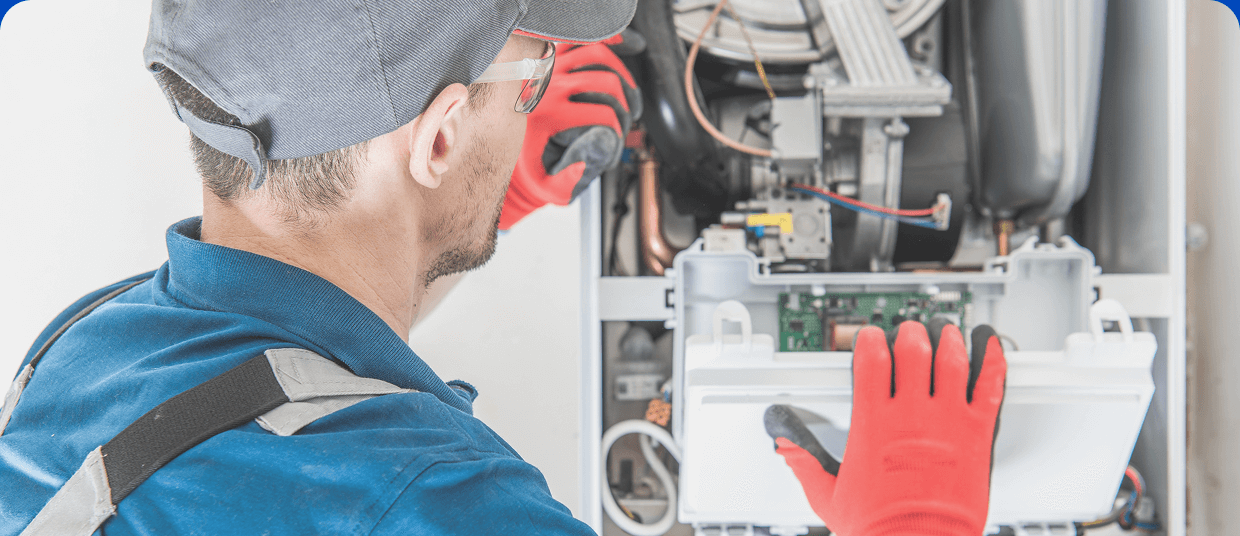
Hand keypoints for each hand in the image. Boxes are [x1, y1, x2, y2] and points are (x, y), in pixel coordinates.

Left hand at [499, 37, 641, 229]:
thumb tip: (586, 164)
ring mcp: (549, 67)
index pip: (602, 113)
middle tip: (626, 116)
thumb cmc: (529, 163)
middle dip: (624, 101)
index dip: (618, 127)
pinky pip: (580, 41)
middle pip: (604, 80)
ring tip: (626, 93)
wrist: (501, 142)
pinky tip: (617, 55)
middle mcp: (549, 87)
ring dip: (620, 73)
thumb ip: (568, 181)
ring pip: (597, 54)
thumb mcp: (547, 183)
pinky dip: (602, 43)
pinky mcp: (550, 56)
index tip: (617, 137)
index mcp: (550, 115)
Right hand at [764, 319, 1006, 535]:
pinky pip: (989, 387)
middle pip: (913, 350)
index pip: (871, 360)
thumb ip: (805, 463)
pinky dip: (992, 362)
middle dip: (910, 334)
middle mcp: (911, 415)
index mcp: (874, 423)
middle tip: (910, 332)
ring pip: (951, 360)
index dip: (869, 340)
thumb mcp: (828, 495)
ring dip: (949, 339)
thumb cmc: (878, 527)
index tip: (870, 338)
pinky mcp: (977, 434)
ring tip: (946, 331)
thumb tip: (786, 447)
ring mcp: (947, 421)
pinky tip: (991, 346)